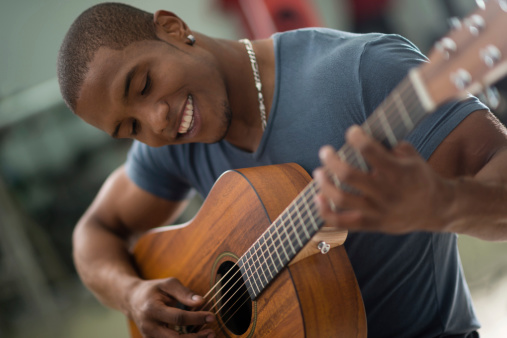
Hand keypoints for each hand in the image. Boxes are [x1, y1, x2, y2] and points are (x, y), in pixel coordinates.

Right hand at [127, 277, 215, 337]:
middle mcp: (149, 326)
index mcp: (152, 309)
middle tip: (212, 331)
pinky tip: (197, 336)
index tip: (211, 316)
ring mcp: (149, 337)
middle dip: (196, 337)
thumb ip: (184, 293)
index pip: (178, 318)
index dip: (196, 318)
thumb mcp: (168, 284)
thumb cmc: (153, 290)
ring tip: (209, 335)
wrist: (133, 300)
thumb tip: (201, 301)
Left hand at [313, 125, 453, 233]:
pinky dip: (325, 212)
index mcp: (397, 172)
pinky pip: (342, 222)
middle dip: (331, 160)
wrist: (437, 209)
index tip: (352, 131)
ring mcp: (377, 210)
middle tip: (325, 151)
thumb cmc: (419, 177)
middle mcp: (386, 192)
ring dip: (324, 184)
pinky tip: (318, 198)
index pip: (370, 150)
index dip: (356, 137)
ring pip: (341, 199)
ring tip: (318, 172)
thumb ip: (389, 146)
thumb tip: (363, 136)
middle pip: (348, 175)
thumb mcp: (411, 157)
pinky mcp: (372, 224)